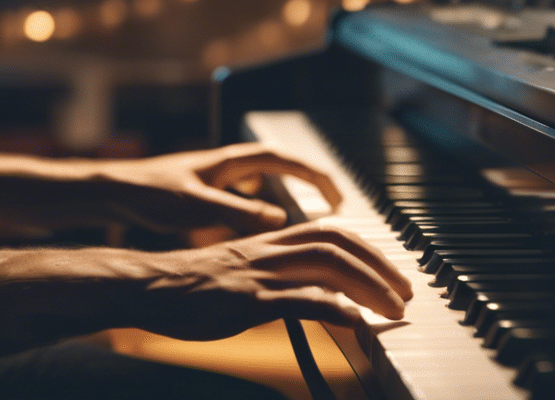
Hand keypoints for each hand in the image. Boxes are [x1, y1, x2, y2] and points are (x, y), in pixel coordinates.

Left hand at [89, 143, 342, 233]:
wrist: (115, 191)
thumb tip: (281, 219)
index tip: (338, 200)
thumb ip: (240, 212)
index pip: (289, 160)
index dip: (318, 178)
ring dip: (292, 193)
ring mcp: (221, 177)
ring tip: (312, 219)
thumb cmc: (152, 194)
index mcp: (234, 161)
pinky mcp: (209, 192)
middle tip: (337, 206)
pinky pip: (250, 196)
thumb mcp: (199, 206)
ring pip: (269, 181)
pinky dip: (266, 208)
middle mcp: (232, 164)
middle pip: (285, 166)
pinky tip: (266, 232)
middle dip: (313, 182)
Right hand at [126, 221, 412, 339]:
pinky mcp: (248, 300)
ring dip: (369, 285)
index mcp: (270, 241)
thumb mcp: (241, 271)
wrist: (147, 286)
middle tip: (406, 293)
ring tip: (394, 309)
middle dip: (380, 265)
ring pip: (328, 265)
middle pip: (339, 243)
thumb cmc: (190, 286)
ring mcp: (260, 273)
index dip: (368, 249)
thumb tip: (312, 293)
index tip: (391, 273)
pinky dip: (334, 308)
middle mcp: (270, 250)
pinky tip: (356, 322)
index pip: (331, 232)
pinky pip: (299, 300)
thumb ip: (276, 275)